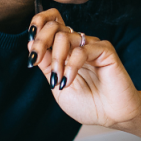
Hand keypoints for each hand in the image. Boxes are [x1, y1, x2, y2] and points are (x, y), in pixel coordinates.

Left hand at [28, 8, 140, 127]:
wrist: (111, 117)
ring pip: (65, 36)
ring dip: (56, 59)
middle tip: (35, 61)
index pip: (50, 24)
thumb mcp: (57, 86)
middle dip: (39, 42)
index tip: (31, 54)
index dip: (36, 28)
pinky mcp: (105, 51)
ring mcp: (92, 46)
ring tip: (59, 79)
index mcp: (66, 50)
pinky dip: (71, 66)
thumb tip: (29, 44)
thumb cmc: (88, 104)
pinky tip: (69, 80)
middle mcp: (78, 45)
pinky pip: (82, 50)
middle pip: (54, 26)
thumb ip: (47, 65)